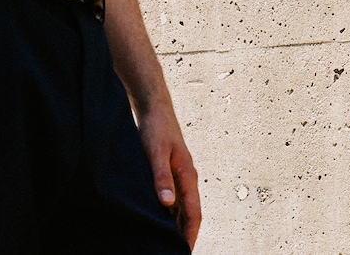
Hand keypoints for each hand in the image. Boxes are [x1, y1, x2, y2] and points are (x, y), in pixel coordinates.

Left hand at [136, 99, 201, 248]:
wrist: (155, 108)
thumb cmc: (156, 128)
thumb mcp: (155, 153)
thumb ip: (162, 178)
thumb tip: (168, 204)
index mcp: (188, 175)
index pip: (194, 213)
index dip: (190, 234)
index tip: (185, 252)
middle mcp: (187, 178)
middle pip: (190, 213)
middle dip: (186, 234)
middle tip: (176, 252)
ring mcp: (179, 175)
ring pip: (182, 207)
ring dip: (177, 225)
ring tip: (167, 242)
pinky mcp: (170, 172)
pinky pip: (173, 199)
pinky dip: (169, 213)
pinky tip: (158, 219)